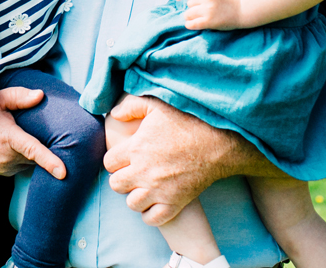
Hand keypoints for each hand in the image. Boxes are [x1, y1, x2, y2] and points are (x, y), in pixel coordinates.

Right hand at [0, 86, 65, 178]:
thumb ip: (20, 97)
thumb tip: (40, 95)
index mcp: (9, 138)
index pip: (33, 151)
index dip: (50, 162)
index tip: (63, 172)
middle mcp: (7, 157)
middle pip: (36, 155)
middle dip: (41, 146)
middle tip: (33, 131)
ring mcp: (3, 167)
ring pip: (28, 162)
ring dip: (27, 152)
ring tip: (13, 136)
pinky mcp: (1, 173)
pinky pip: (19, 166)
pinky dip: (19, 158)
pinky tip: (9, 146)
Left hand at [104, 95, 279, 225]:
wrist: (217, 143)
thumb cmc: (187, 121)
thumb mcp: (157, 105)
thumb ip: (131, 106)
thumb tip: (114, 114)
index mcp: (136, 148)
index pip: (108, 163)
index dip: (116, 160)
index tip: (126, 158)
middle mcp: (143, 172)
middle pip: (116, 185)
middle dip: (122, 178)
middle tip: (134, 172)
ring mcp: (158, 190)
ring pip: (131, 203)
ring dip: (135, 196)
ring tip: (144, 187)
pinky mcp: (174, 202)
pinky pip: (152, 219)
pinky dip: (150, 214)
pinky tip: (156, 201)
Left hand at [176, 0, 243, 29]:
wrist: (243, 10)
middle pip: (189, 3)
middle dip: (194, 7)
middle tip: (204, 10)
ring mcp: (208, 9)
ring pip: (188, 14)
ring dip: (191, 16)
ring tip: (200, 17)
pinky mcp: (209, 21)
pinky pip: (192, 23)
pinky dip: (189, 25)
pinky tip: (192, 24)